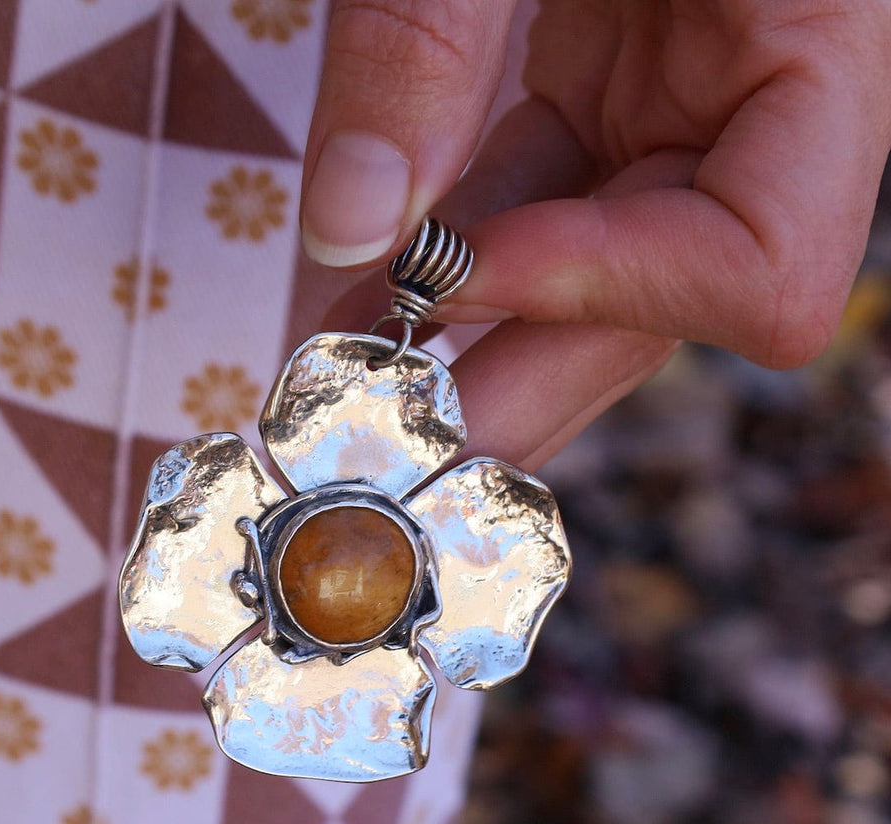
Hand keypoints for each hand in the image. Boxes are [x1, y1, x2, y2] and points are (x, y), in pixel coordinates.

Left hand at [299, 1, 890, 467]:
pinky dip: (448, 268)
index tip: (464, 279)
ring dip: (466, 345)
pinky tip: (361, 297)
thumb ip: (427, 37)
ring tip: (347, 378)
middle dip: (519, 381)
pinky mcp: (606, 95)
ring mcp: (679, 103)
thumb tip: (351, 222)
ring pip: (587, 280)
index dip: (614, 292)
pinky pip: (533, 215)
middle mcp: (757, 95)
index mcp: (817, 29)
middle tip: (391, 441)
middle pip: (659, 306)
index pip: (767, 261)